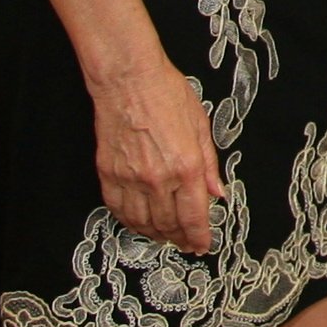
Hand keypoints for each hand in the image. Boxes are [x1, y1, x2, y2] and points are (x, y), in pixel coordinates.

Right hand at [92, 55, 223, 251]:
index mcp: (186, 167)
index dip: (199, 237)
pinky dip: (130, 221)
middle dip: (180, 239)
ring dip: (155, 234)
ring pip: (143, 222)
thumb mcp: (201, 126)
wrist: (128, 81)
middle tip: (186, 244)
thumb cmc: (166, 94)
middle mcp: (159, 178)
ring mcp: (131, 178)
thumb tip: (217, 192)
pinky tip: (138, 223)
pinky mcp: (109, 174)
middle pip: (169, 224)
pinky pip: (118, 208)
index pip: (194, 216)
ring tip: (165, 237)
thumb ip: (209, 165)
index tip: (202, 246)